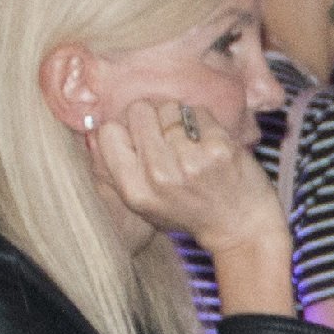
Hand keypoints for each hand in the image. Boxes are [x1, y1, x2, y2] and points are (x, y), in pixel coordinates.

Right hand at [90, 95, 290, 303]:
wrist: (240, 226)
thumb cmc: (189, 210)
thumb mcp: (144, 203)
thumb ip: (118, 169)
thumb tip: (94, 128)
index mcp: (135, 190)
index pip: (109, 132)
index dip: (124, 129)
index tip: (139, 137)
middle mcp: (159, 176)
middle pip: (138, 111)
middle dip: (152, 118)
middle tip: (168, 138)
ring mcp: (190, 161)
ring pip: (169, 108)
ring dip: (179, 119)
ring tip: (190, 143)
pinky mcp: (218, 148)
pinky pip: (198, 111)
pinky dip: (204, 121)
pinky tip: (209, 143)